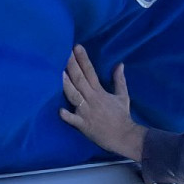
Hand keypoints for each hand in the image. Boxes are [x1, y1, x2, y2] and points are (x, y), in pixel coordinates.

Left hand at [59, 44, 146, 160]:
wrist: (124, 136)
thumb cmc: (122, 116)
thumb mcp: (123, 96)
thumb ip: (119, 80)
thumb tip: (120, 64)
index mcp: (100, 92)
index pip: (90, 72)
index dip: (83, 59)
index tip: (76, 47)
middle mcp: (92, 99)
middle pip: (80, 79)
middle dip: (71, 65)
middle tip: (63, 52)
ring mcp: (86, 111)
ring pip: (74, 95)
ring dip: (66, 85)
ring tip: (59, 73)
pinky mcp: (83, 125)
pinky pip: (73, 120)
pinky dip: (66, 115)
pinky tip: (59, 110)